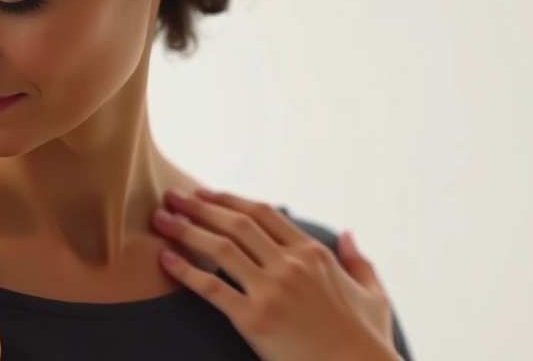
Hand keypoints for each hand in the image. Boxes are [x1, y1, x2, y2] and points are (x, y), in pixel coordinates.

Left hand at [152, 188, 398, 360]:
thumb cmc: (366, 340)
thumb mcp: (372, 294)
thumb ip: (358, 260)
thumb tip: (347, 232)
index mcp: (313, 253)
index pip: (262, 213)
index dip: (228, 200)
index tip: (203, 192)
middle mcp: (290, 265)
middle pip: (235, 224)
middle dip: (198, 206)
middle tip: (170, 196)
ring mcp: (271, 291)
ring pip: (219, 248)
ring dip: (185, 230)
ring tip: (160, 220)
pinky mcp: (254, 320)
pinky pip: (212, 288)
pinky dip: (185, 271)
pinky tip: (165, 261)